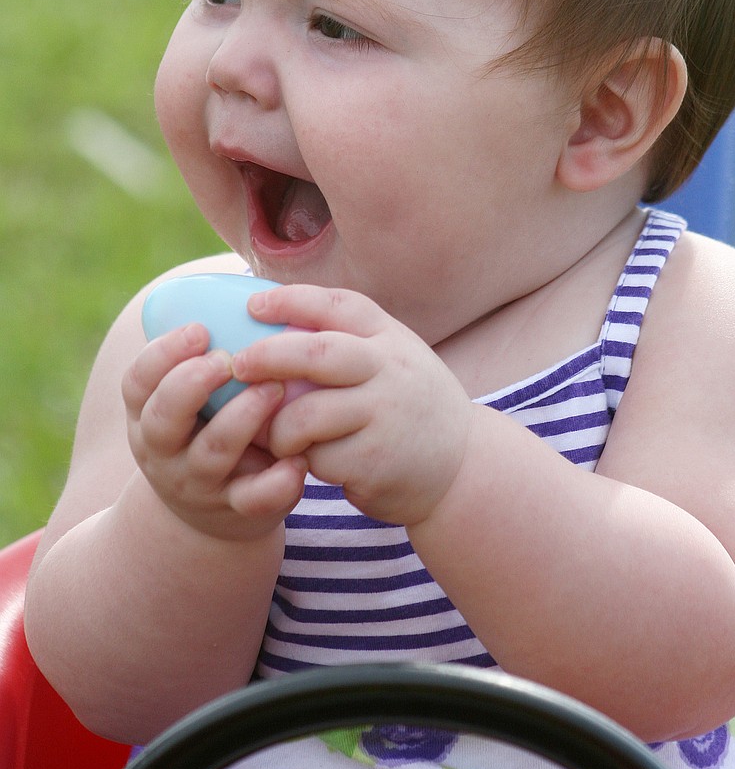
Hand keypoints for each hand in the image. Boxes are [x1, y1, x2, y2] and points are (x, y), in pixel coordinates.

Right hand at [122, 322, 307, 539]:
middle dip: (194, 383)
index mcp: (149, 414)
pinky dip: (277, 482)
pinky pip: (254, 500)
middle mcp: (164, 451)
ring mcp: (199, 484)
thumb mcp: (192, 399)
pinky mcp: (237, 512)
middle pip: (165, 417)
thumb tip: (251, 284)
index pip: (138, 382)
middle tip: (231, 359)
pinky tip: (300, 459)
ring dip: (243, 417)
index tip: (199, 329)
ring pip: (213, 452)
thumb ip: (207, 354)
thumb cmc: (210, 429)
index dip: (162, 354)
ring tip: (275, 389)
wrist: (210, 516)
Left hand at [231, 285, 474, 525]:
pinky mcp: (375, 459)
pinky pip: (317, 457)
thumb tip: (273, 325)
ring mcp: (385, 414)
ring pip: (306, 414)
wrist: (461, 468)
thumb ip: (349, 344)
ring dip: (278, 428)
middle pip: (316, 354)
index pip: (337, 305)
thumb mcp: (393, 362)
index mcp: (390, 338)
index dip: (291, 300)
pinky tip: (310, 463)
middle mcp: (390, 370)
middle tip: (238, 365)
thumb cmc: (409, 409)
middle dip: (268, 356)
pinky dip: (303, 461)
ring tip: (277, 437)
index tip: (253, 305)